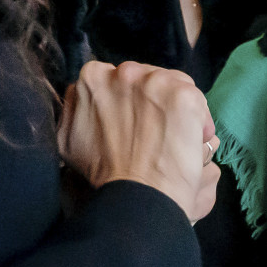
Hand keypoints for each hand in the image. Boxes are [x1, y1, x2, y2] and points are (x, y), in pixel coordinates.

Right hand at [60, 62, 218, 221]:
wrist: (137, 195)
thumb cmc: (100, 174)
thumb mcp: (68, 139)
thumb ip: (75, 108)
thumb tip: (81, 94)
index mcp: (94, 76)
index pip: (118, 79)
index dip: (130, 101)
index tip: (135, 121)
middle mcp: (124, 71)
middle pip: (148, 77)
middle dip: (153, 100)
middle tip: (156, 131)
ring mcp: (156, 81)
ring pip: (174, 85)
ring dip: (176, 108)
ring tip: (176, 138)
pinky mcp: (184, 95)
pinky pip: (197, 101)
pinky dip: (199, 121)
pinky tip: (194, 142)